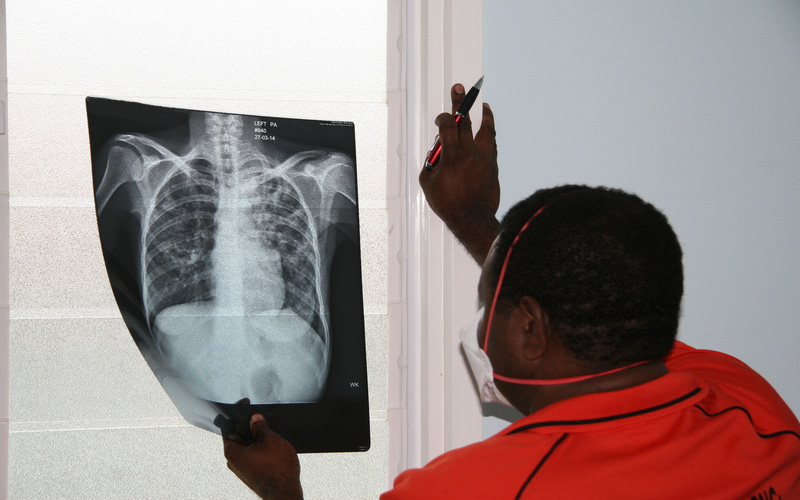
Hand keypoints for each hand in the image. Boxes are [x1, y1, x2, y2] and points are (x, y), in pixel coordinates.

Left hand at [223, 414, 303, 499]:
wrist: (285, 493)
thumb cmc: (277, 470)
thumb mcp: (271, 439)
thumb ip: (260, 426)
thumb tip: (256, 419)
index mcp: (233, 452)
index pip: (228, 427)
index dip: (237, 414)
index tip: (245, 405)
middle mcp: (234, 462)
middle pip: (239, 437)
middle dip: (250, 427)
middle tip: (262, 420)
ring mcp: (243, 469)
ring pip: (248, 447)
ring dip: (257, 439)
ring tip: (270, 436)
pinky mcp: (253, 474)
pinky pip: (254, 457)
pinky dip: (262, 450)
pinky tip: (273, 449)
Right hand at [419, 84, 500, 264]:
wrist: (472, 219)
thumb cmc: (448, 203)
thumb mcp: (428, 182)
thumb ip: (431, 161)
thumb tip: (438, 148)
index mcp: (452, 156)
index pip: (448, 126)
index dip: (443, 118)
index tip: (440, 120)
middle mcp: (470, 153)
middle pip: (466, 121)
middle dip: (461, 102)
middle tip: (460, 88)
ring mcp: (484, 158)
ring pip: (486, 130)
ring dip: (484, 115)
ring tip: (484, 105)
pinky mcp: (493, 166)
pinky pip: (492, 144)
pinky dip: (489, 134)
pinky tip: (488, 129)